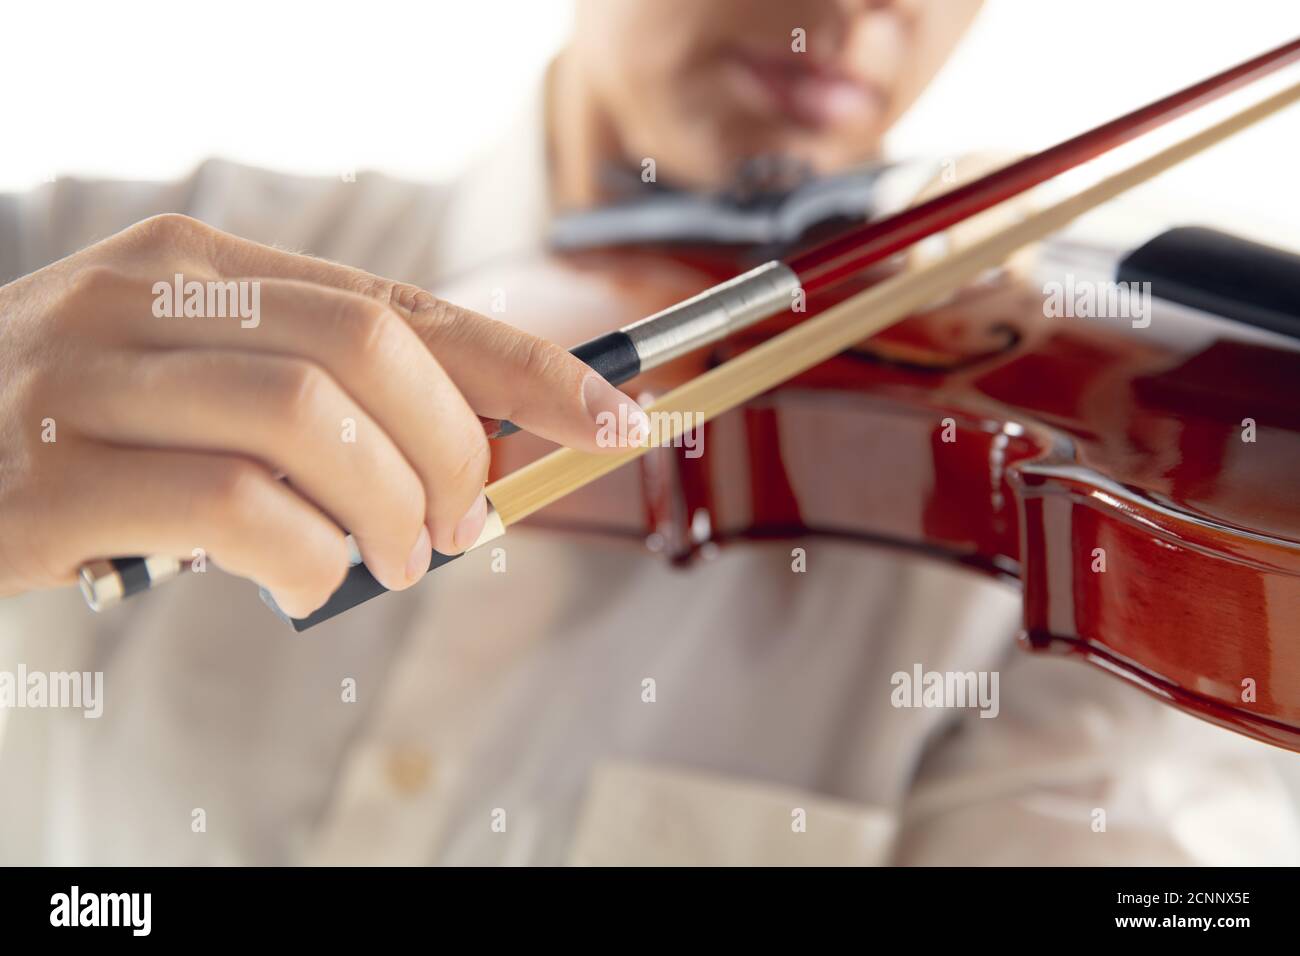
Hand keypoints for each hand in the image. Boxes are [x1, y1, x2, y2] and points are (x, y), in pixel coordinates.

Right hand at [0, 214, 644, 616]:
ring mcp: (90, 380)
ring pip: (309, 419)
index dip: (524, 364)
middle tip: (467, 522)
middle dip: (456, 448)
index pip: (402, 307)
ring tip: (392, 561)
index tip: (613, 416)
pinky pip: (233, 512)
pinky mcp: (50, 478)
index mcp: (204, 265)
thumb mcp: (206, 386)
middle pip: (370, 350)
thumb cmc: (93, 436)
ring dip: (388, 508)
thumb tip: (478, 460)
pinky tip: (305, 580)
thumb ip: (328, 403)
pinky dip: (304, 558)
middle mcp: (146, 297)